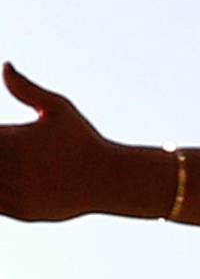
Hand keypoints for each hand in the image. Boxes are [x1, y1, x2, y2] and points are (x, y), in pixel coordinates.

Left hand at [0, 62, 137, 222]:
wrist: (110, 179)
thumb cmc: (82, 139)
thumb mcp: (58, 108)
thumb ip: (26, 88)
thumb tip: (5, 66)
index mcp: (15, 143)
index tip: (2, 134)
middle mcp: (14, 171)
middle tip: (5, 149)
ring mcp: (19, 195)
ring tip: (9, 161)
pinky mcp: (25, 213)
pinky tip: (9, 179)